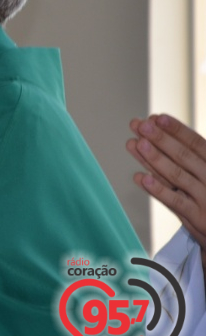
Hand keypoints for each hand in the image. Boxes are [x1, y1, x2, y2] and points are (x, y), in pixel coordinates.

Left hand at [127, 114, 205, 251]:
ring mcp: (205, 198)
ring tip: (136, 143)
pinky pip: (175, 202)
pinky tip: (140, 177)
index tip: (156, 116)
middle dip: (161, 139)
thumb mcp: (205, 174)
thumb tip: (158, 128)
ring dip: (155, 159)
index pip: (197, 144)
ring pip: (178, 176)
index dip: (176, 130)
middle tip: (140, 125)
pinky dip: (157, 189)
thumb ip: (188, 157)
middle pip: (185, 156)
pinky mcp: (197, 218)